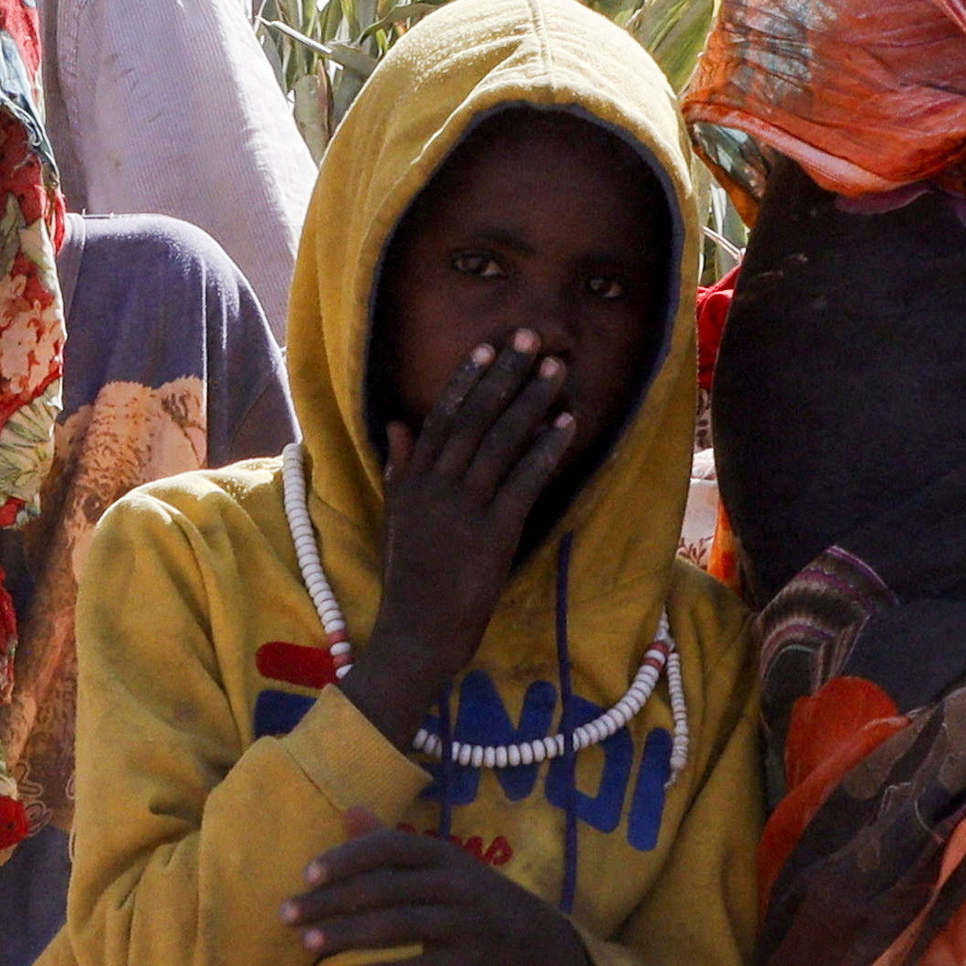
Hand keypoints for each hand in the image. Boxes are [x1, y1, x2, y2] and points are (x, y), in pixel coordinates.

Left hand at [286, 818, 616, 965]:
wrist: (541, 943)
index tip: (307, 875)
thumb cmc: (475, 898)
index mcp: (444, 853)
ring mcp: (467, 923)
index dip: (347, 858)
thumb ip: (393, 841)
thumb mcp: (442, 863)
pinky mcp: (473, 963)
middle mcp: (456, 883)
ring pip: (397, 926)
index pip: (390, 847)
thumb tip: (348, 809)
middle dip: (331, 901)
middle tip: (286, 915)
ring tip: (306, 944)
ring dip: (347, 935)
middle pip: (384, 888)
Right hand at [350, 334, 583, 751]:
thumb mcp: (397, 515)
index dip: (467, 380)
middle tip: (532, 337)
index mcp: (413, 478)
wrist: (418, 628)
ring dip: (532, 400)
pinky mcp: (493, 531)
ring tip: (558, 369)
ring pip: (501, 440)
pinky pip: (525, 479)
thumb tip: (397, 423)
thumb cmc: (411, 575)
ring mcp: (464, 506)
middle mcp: (436, 484)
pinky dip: (547, 448)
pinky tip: (568, 424)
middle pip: (475, 417)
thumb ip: (399, 467)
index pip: (441, 416)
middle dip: (506, 374)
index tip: (488, 348)